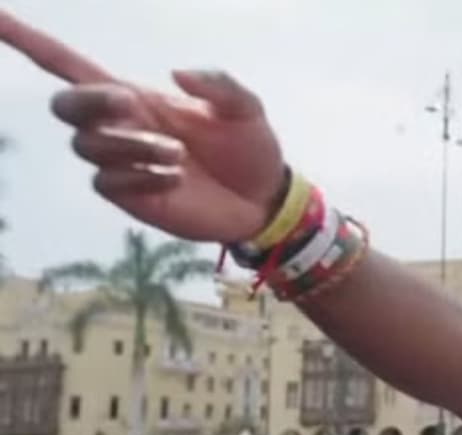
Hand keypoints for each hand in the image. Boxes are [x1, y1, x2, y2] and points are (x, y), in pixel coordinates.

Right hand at [0, 10, 283, 241]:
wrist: (264, 200)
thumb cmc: (251, 148)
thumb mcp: (246, 109)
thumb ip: (218, 84)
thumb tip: (176, 72)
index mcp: (136, 97)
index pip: (69, 65)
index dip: (29, 41)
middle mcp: (120, 127)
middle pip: (65, 106)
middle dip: (90, 102)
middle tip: (131, 105)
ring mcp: (121, 164)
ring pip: (90, 146)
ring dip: (132, 147)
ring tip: (180, 157)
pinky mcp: (130, 197)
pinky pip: (107, 183)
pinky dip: (139, 177)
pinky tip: (175, 179)